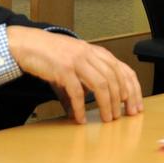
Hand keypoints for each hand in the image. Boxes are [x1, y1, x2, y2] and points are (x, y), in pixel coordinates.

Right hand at [6, 26, 142, 123]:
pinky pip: (76, 91)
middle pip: (115, 78)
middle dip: (122, 99)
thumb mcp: (72, 66)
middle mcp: (90, 54)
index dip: (133, 88)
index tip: (135, 105)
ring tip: (107, 118)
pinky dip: (80, 107)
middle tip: (123, 115)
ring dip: (106, 104)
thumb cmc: (50, 54)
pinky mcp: (63, 69)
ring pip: (101, 84)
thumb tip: (77, 110)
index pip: (123, 69)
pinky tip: (80, 118)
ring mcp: (77, 60)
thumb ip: (81, 84)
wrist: (28, 43)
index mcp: (96, 52)